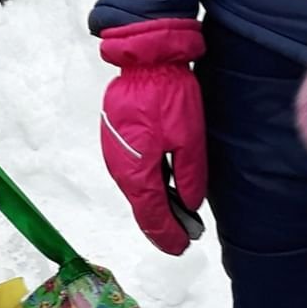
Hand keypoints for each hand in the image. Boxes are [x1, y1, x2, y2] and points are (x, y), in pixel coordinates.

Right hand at [97, 18, 206, 255]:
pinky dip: (150, 188)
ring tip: (179, 218)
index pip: (152, 216)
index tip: (183, 247)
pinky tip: (164, 190)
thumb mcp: (189, 137)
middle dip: (163, 225)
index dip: (168, 234)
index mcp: (138, 172)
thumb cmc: (168, 94)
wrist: (145, 60)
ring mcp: (116, 157)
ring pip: (137, 192)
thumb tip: (189, 203)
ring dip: (157, 207)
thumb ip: (189, 175)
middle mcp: (121, 170)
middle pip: (142, 208)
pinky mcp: (118, 144)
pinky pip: (134, 176)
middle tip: (184, 239)